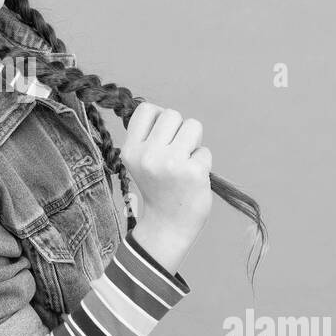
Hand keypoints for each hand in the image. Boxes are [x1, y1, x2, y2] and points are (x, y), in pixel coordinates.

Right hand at [121, 102, 213, 271]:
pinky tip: (193, 178)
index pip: (146, 109)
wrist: (167, 225)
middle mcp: (148, 155)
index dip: (158, 117)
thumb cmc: (158, 188)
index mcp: (131, 151)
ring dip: (193, 142)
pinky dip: (202, 162)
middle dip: (179, 130)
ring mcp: (171, 163)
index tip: (162, 135)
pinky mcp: (194, 172)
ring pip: (193, 126)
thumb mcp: (140, 163)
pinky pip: (205, 151)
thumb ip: (148, 138)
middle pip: (172, 114)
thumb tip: (163, 114)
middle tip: (175, 153)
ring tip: (185, 162)